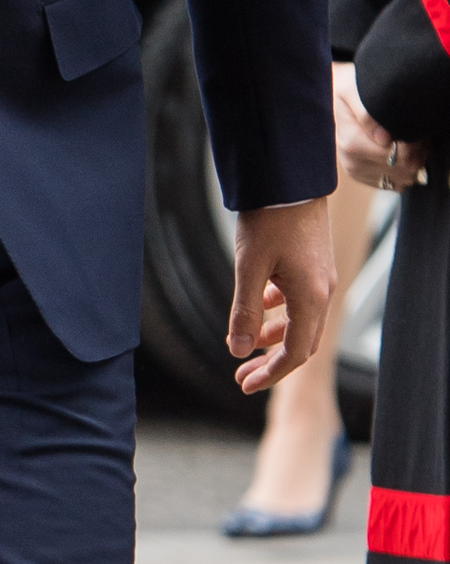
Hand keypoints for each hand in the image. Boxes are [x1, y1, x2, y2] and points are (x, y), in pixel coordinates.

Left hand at [226, 195, 335, 397]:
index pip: (295, 353)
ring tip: (244, 344)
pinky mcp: (314, 265)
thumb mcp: (248, 268)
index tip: (243, 384)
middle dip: (271, 362)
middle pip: (301, 342)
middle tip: (241, 375)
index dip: (270, 373)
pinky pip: (299, 300)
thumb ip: (245, 312)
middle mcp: (323, 291)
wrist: (289, 179)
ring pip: (300, 321)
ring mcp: (321, 277)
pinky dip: (278, 311)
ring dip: (273, 337)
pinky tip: (258, 306)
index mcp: (311, 297)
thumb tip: (239, 350)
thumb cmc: (268, 220)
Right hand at [333, 59, 426, 191]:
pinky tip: (401, 151)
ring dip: (413, 160)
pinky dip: (404, 169)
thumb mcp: (352, 90)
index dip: (416, 143)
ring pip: (402, 178)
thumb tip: (384, 139)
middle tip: (417, 132)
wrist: (331, 94)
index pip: (400, 157)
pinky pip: (394, 183)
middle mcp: (352, 162)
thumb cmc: (347, 88)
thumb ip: (367, 112)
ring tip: (410, 140)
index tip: (416, 126)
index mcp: (351, 144)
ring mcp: (357, 171)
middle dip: (418, 151)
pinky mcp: (361, 176)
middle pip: (403, 169)